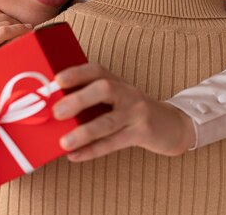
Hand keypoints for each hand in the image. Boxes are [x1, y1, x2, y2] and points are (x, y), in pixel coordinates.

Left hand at [52, 63, 194, 160]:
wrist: (172, 125)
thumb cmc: (133, 111)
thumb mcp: (117, 98)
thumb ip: (92, 99)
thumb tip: (54, 108)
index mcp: (117, 81)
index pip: (96, 70)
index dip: (77, 73)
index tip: (57, 80)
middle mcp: (127, 93)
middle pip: (104, 90)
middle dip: (79, 99)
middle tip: (57, 112)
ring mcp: (137, 113)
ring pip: (108, 121)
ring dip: (84, 132)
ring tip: (64, 142)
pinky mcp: (143, 133)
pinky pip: (114, 143)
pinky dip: (93, 151)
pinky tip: (75, 156)